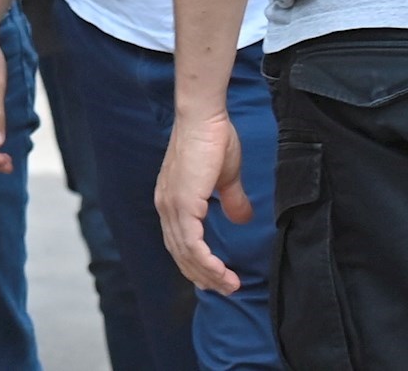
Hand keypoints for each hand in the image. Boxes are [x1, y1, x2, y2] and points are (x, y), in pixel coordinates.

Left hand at [155, 109, 251, 292]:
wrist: (205, 118)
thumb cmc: (213, 140)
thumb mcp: (224, 177)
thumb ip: (230, 199)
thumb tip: (242, 218)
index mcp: (172, 201)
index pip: (179, 242)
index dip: (196, 264)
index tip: (217, 278)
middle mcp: (166, 206)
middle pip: (180, 254)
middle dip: (204, 276)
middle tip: (227, 289)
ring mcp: (171, 205)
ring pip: (186, 254)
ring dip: (209, 274)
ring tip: (231, 286)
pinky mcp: (182, 203)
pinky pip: (192, 244)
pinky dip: (206, 263)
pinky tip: (222, 272)